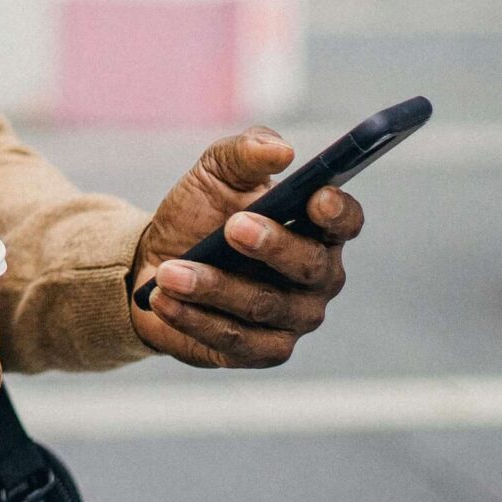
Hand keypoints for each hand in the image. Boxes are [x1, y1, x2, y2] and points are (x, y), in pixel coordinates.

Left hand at [129, 127, 363, 368]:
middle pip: (311, 266)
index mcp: (317, 227)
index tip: (316, 197)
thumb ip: (245, 152)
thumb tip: (281, 150)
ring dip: (213, 286)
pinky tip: (163, 299)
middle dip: (272, 246)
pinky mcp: (263, 351)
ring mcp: (294, 318)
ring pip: (264, 306)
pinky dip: (195, 318)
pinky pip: (235, 339)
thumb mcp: (215, 173)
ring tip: (170, 272)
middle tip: (232, 227)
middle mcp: (317, 277)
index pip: (346, 221)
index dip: (337, 212)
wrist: (155, 263)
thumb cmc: (200, 214)